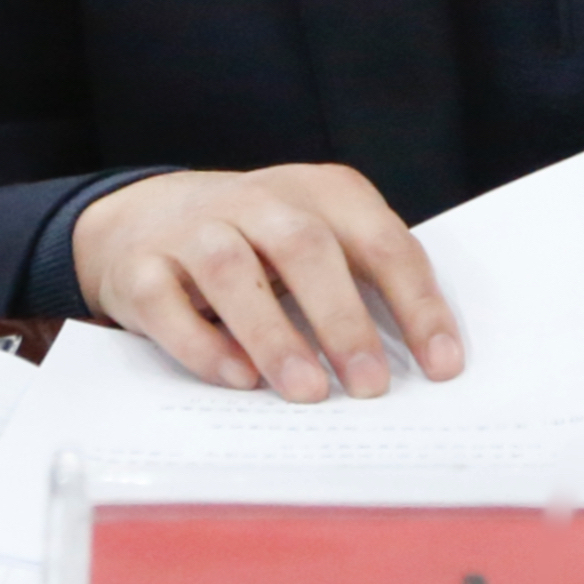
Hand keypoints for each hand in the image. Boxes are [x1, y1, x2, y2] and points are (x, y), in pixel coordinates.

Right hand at [69, 165, 463, 402]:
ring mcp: (194, 228)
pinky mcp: (141, 266)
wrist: (146, 217)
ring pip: (232, 269)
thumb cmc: (258, 243)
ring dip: (273, 333)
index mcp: (320, 193)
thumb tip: (422, 360)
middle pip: (306, 248)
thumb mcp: (318, 241)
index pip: (381, 242)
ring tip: (307, 391)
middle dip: (343, 319)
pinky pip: (167, 301)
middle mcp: (258, 201)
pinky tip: (238, 379)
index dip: (417, 304)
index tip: (442, 365)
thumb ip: (364, 282)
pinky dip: (203, 343)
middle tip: (370, 386)